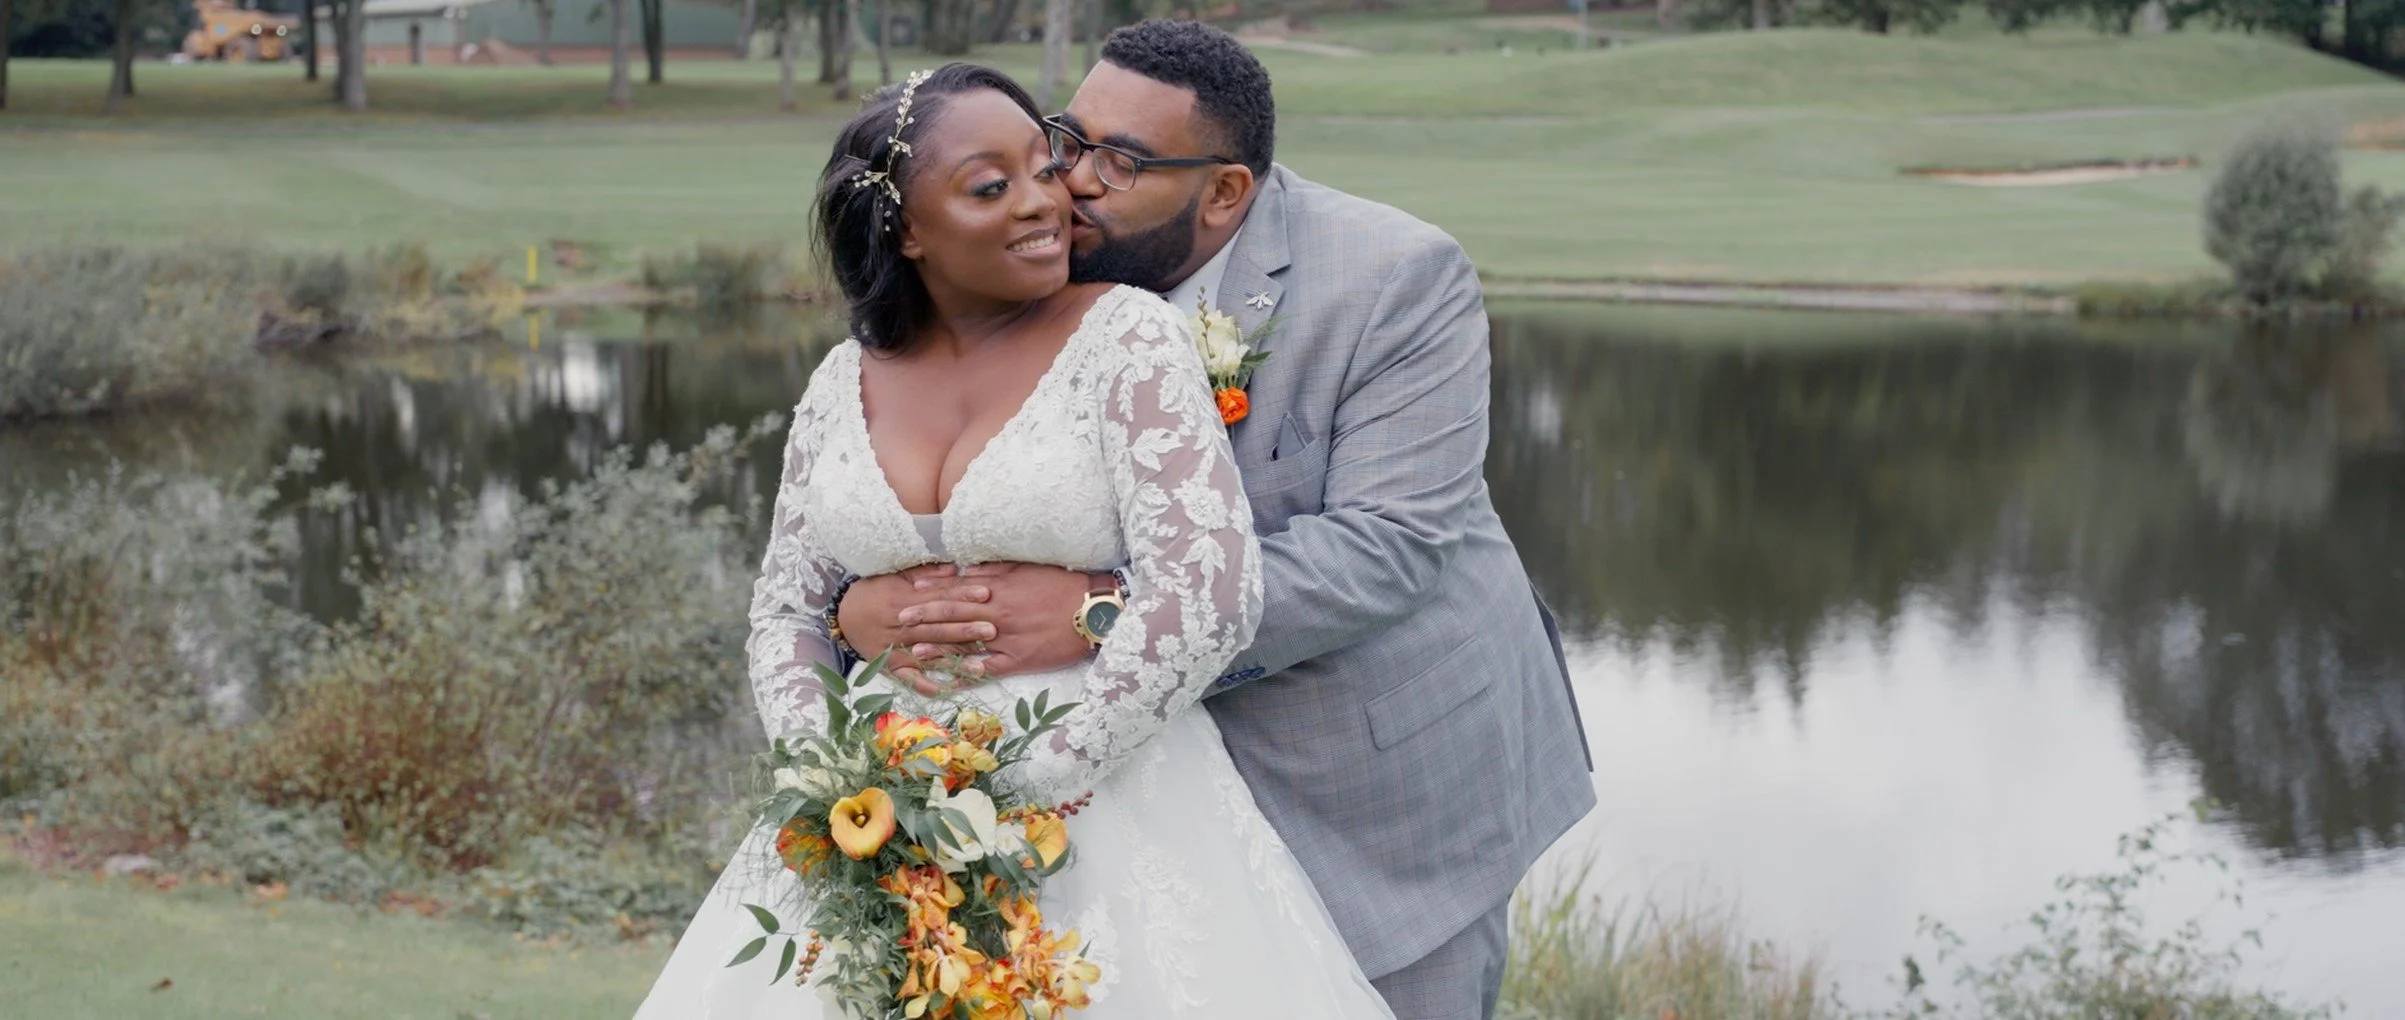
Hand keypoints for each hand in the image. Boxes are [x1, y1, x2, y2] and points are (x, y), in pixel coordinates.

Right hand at [835, 564, 979, 689]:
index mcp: (904, 600)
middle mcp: (902, 626)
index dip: (962, 596)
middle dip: (965, 630)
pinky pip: (908, 679)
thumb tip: (956, 570)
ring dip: (955, 662)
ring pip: (929, 655)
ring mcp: (896, 649)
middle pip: (937, 628)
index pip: (938, 598)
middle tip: (992, 630)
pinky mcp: (890, 667)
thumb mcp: (896, 576)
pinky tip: (946, 691)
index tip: (986, 594)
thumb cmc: (873, 592)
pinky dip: (925, 686)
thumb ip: (926, 573)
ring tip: (980, 666)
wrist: (842, 616)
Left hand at [896, 562, 1100, 683]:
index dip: (933, 591)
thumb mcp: (1028, 569)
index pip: (959, 589)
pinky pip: (992, 666)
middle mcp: (999, 612)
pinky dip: (973, 671)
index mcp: (1000, 589)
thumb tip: (971, 569)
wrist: (1094, 609)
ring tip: (915, 650)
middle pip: (956, 615)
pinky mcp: (1022, 658)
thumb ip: (997, 571)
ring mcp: (1009, 637)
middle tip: (901, 620)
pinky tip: (954, 676)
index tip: (910, 592)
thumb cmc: (1063, 585)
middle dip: (926, 617)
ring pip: (968, 642)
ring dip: (940, 647)